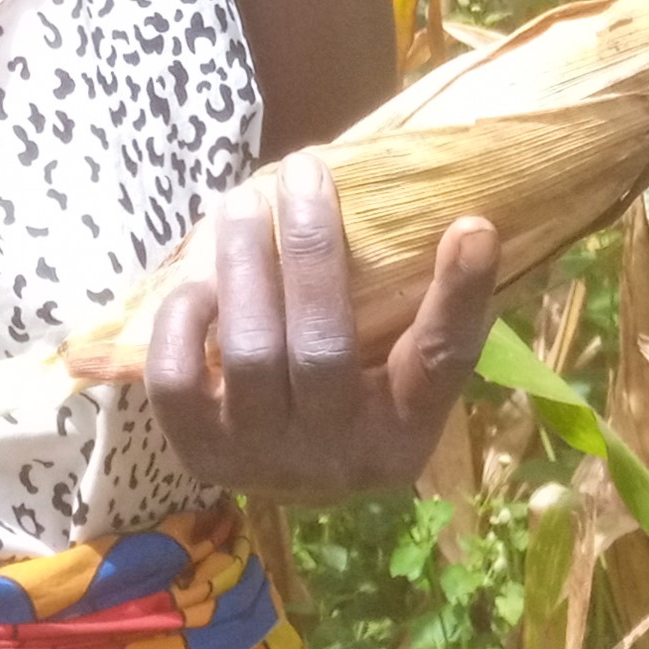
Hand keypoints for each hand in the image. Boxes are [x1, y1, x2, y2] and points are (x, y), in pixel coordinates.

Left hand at [145, 152, 497, 503]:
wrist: (291, 476)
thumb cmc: (355, 393)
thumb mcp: (399, 365)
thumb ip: (418, 305)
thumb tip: (458, 213)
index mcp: (405, 430)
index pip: (440, 361)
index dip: (460, 294)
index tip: (473, 226)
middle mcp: (338, 452)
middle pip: (323, 344)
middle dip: (311, 247)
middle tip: (303, 172)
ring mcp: (263, 456)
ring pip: (250, 352)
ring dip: (245, 264)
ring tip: (244, 204)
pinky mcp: (199, 452)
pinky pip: (176, 379)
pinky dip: (184, 321)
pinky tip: (202, 284)